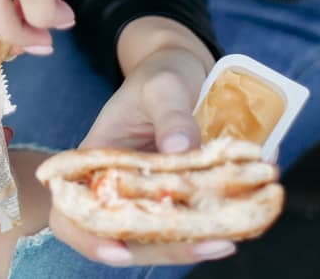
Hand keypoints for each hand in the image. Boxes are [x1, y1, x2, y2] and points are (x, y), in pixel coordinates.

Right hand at [50, 21, 237, 267]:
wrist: (185, 70)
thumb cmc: (160, 73)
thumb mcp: (162, 85)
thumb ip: (170, 113)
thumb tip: (179, 149)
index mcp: (96, 162)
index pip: (71, 212)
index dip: (88, 238)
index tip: (119, 249)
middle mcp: (120, 188)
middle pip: (125, 237)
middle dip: (165, 249)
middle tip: (211, 243)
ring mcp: (153, 196)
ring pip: (163, 237)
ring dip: (196, 242)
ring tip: (232, 236)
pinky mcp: (182, 197)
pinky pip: (194, 221)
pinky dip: (219, 223)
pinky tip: (248, 215)